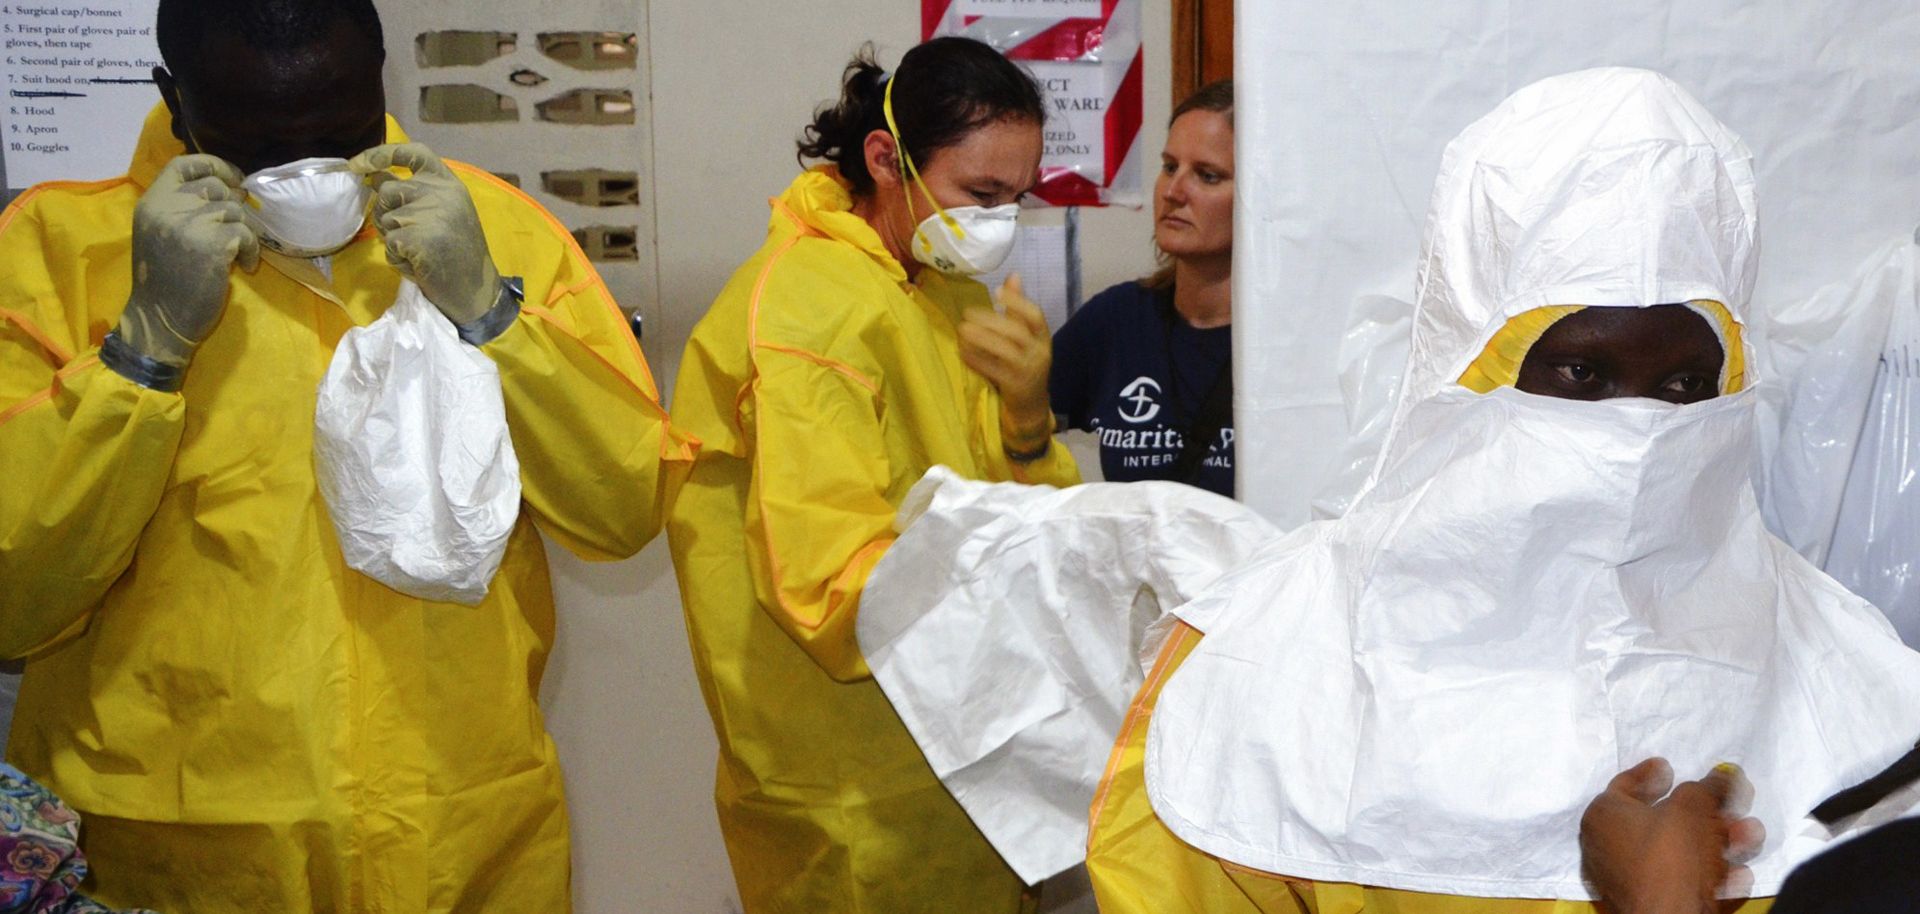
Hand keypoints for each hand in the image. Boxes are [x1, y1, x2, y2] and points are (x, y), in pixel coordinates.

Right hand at [116, 154, 258, 366]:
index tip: (234, 179)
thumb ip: (184, 207)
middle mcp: (167, 206)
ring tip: (237, 254)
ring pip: (235, 210)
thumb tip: (234, 188)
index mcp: (151, 201)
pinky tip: (244, 265)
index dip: (214, 165)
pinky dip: (251, 250)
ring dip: (244, 232)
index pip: (184, 163)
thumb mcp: (162, 232)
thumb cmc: (164, 278)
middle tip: (238, 229)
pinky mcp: (213, 244)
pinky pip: (246, 234)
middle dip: (234, 206)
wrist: (160, 318)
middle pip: (216, 186)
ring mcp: (190, 224)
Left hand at [349, 142, 499, 324]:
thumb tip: (373, 176)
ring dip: (393, 238)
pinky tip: (418, 264)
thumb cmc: (458, 252)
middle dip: (385, 212)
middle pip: (386, 189)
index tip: (358, 164)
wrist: (476, 289)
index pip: (412, 153)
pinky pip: (388, 243)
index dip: (381, 153)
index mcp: (449, 183)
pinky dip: (397, 258)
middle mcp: (441, 193)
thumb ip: (415, 192)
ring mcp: (430, 214)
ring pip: (384, 218)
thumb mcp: (443, 212)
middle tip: (406, 234)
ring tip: (418, 252)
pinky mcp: (418, 238)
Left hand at [959, 273, 1052, 447]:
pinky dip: (978, 361)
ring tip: (962, 330)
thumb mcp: (1026, 337)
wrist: (1031, 406)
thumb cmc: (1024, 365)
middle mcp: (1040, 353)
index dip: (1017, 302)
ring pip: (1006, 351)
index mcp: (1043, 338)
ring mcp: (1029, 372)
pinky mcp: (1016, 388)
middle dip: (991, 320)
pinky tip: (963, 352)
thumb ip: (1018, 308)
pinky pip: (995, 372)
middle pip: (1017, 332)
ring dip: (982, 339)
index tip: (996, 291)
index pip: (1035, 316)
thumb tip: (1013, 275)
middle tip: (967, 313)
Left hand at [1580, 759, 1764, 913]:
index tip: (1668, 765)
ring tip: (1750, 834)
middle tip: (1729, 803)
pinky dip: (1710, 874)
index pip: (1624, 786)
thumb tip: (1722, 774)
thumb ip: (1707, 788)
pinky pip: (1681, 881)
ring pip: (1678, 852)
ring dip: (1718, 841)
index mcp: (1602, 816)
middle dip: (1703, 813)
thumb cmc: (1672, 854)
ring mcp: (1626, 878)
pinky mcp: (1647, 902)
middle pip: (1661, 821)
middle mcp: (1606, 847)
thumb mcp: (1694, 808)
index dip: (1649, 774)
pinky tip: (1739, 874)